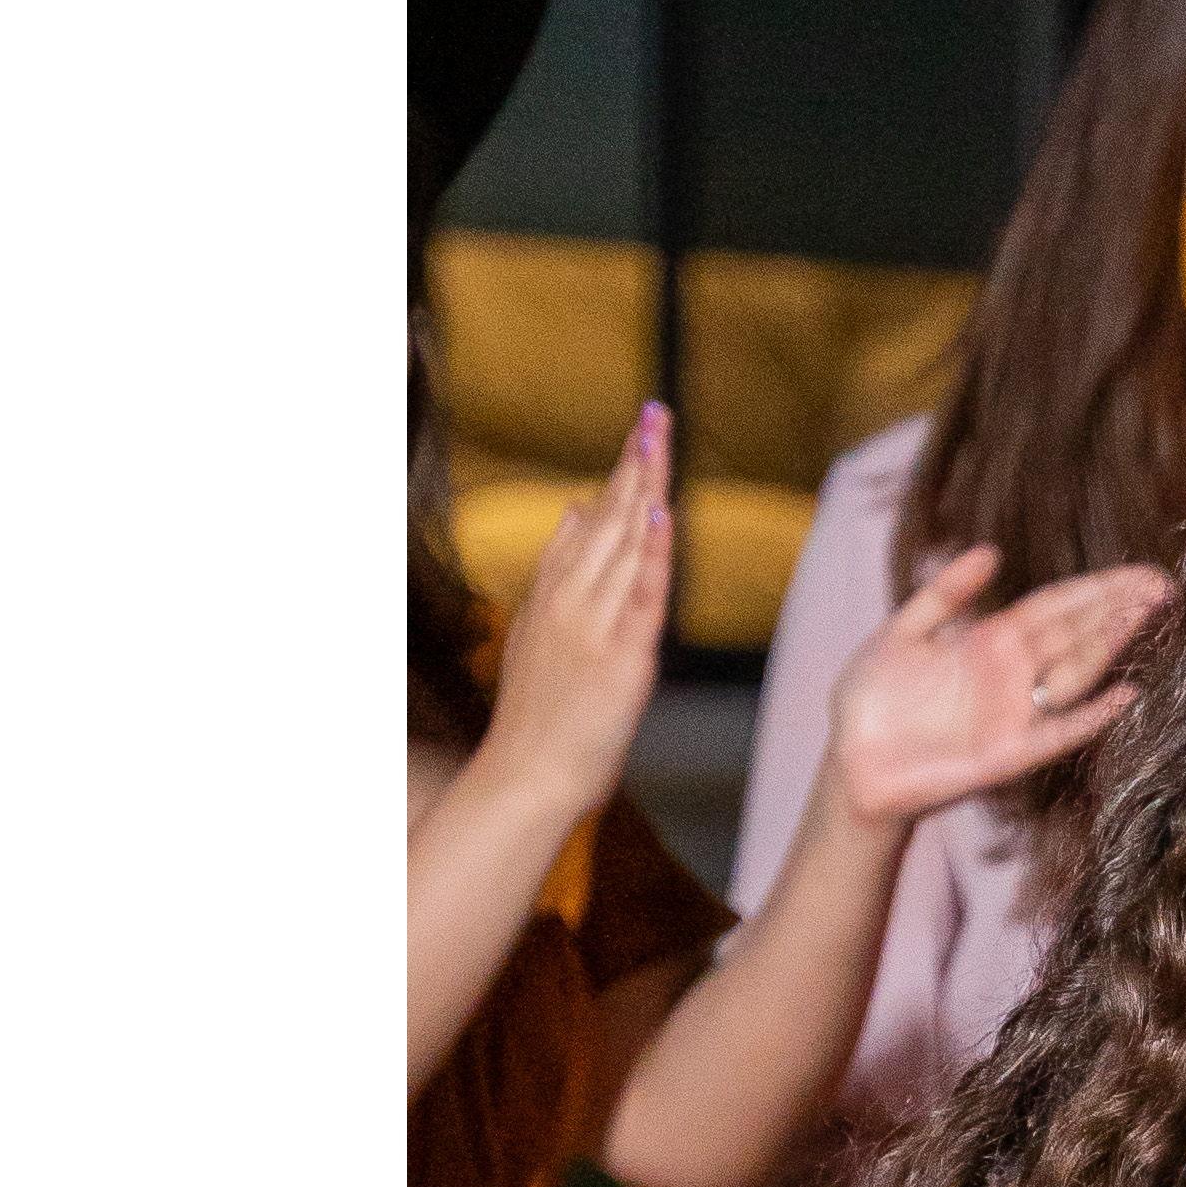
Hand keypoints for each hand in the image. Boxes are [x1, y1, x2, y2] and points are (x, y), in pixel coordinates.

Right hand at [481, 405, 670, 807]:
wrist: (527, 774)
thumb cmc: (543, 712)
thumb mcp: (544, 627)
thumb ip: (562, 569)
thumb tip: (577, 511)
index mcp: (556, 590)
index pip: (592, 517)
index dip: (620, 470)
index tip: (642, 429)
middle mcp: (571, 597)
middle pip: (608, 517)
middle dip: (635, 462)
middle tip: (656, 412)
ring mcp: (592, 624)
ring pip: (621, 544)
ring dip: (642, 489)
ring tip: (657, 440)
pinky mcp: (618, 657)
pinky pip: (637, 597)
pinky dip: (647, 555)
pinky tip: (656, 515)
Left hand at [827, 542, 1176, 832]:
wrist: (853, 765)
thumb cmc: (871, 701)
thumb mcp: (901, 632)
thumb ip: (945, 594)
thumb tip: (990, 551)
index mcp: (990, 641)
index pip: (1056, 606)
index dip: (1097, 588)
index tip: (1138, 572)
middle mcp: (1013, 674)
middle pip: (1077, 632)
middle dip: (1120, 608)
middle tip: (1164, 585)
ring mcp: (1018, 713)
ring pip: (1076, 672)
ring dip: (1114, 645)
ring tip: (1152, 617)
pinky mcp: (1013, 754)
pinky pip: (1062, 732)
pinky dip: (1094, 716)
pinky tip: (1127, 695)